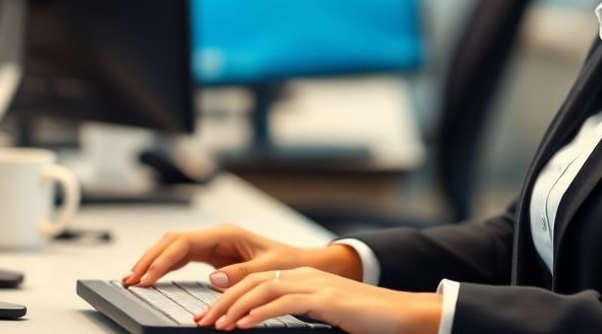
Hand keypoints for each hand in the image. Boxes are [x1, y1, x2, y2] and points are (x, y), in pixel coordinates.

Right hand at [123, 223, 362, 287]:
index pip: (184, 243)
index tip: (147, 277)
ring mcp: (212, 244)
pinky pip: (181, 257)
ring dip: (153, 262)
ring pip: (173, 247)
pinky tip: (152, 277)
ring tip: (133, 279)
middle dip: (149, 259)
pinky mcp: (212, 256)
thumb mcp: (268, 270)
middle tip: (130, 279)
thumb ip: (242, 273)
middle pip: (172, 242)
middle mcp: (216, 235)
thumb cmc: (288, 264)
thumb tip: (214, 278)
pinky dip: (165, 266)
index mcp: (226, 234)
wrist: (302, 264)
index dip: (162, 260)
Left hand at [194, 266, 440, 333]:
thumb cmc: (364, 320)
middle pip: (252, 283)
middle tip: (201, 321)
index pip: (254, 283)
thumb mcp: (323, 316)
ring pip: (263, 289)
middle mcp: (304, 276)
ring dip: (235, 308)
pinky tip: (245, 324)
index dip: (228, 298)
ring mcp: (315, 285)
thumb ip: (297, 315)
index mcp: (302, 278)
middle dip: (222, 302)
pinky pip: (286, 303)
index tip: (208, 316)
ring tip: (216, 325)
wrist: (401, 313)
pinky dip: (261, 313)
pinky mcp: (326, 299)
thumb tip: (267, 324)